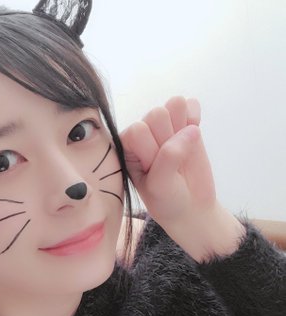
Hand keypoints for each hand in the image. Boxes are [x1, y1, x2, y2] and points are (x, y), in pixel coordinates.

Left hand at [120, 97, 243, 260]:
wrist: (190, 207)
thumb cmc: (167, 199)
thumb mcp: (160, 185)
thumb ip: (169, 158)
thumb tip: (192, 129)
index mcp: (125, 147)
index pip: (138, 130)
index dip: (153, 151)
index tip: (156, 171)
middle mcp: (141, 132)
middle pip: (157, 114)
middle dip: (169, 139)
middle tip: (172, 163)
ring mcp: (163, 126)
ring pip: (174, 105)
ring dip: (182, 127)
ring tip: (182, 150)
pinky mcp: (183, 122)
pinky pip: (190, 104)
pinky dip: (194, 117)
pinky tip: (193, 136)